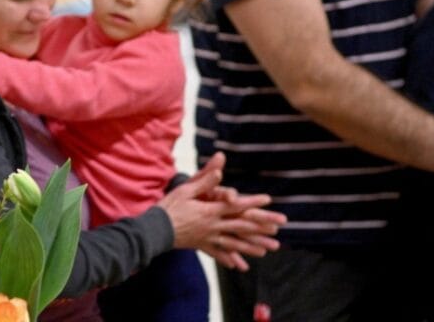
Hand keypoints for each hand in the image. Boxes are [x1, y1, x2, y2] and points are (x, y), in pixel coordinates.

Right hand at [158, 152, 286, 270]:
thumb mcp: (186, 189)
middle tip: (278, 228)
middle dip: (261, 227)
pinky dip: (229, 259)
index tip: (268, 200)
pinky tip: (239, 266)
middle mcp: (213, 226)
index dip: (252, 202)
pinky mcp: (201, 245)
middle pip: (241, 226)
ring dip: (251, 247)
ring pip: (234, 243)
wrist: (155, 230)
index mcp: (210, 211)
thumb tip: (220, 167)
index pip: (236, 205)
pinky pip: (218, 254)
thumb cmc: (169, 206)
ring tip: (267, 250)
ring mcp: (208, 238)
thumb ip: (205, 179)